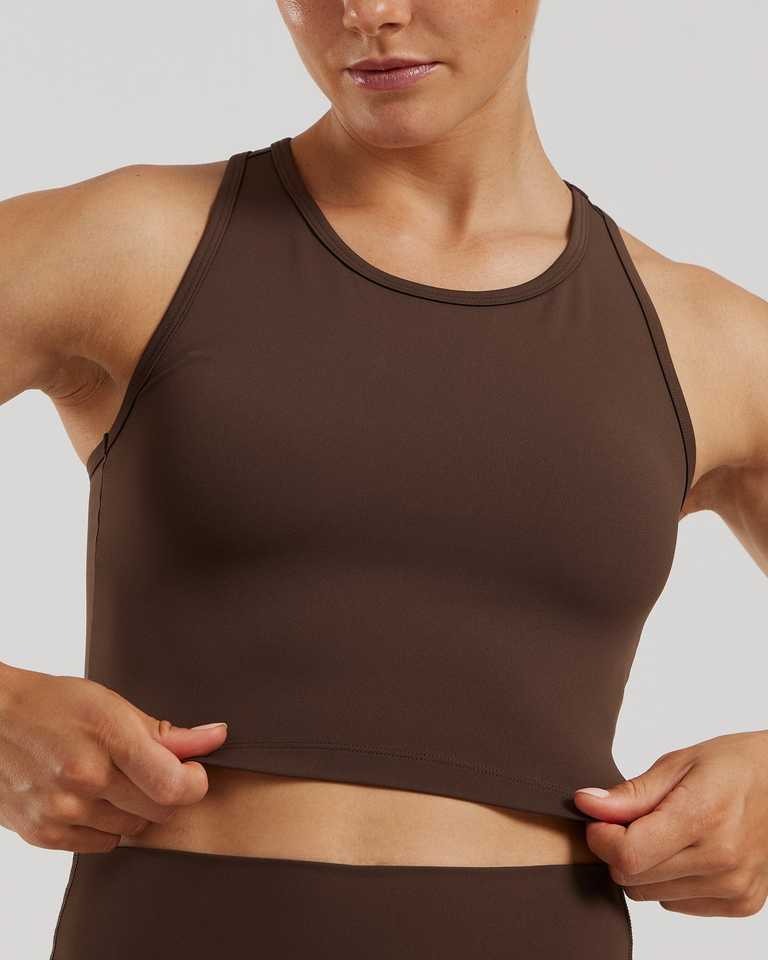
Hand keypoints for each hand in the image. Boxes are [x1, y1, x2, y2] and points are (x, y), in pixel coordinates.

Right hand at [0, 662, 227, 852]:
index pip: (173, 785)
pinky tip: (89, 797)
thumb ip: (166, 732)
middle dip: (165, 793)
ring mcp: (62, 810)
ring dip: (133, 809)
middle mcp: (85, 778)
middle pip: (158, 810)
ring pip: (132, 830)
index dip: (194, 783)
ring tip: (110, 779)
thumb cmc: (52, 705)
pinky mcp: (43, 833)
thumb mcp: (112, 706)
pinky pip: (100, 845)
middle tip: (149, 771)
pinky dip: (105, 826)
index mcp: (108, 738)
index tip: (192, 773)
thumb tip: (216, 738)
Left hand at [572, 731, 767, 916]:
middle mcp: (720, 861)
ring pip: (651, 896)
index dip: (601, 838)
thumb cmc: (733, 765)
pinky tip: (688, 851)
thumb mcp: (679, 763)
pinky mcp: (741, 903)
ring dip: (645, 867)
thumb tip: (587, 805)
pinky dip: (671, 881)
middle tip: (634, 820)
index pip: (628, 855)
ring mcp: (734, 887)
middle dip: (619, 850)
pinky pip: (678, 905)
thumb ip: (631, 793)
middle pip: (633, 879)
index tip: (599, 819)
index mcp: (702, 818)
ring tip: (667, 832)